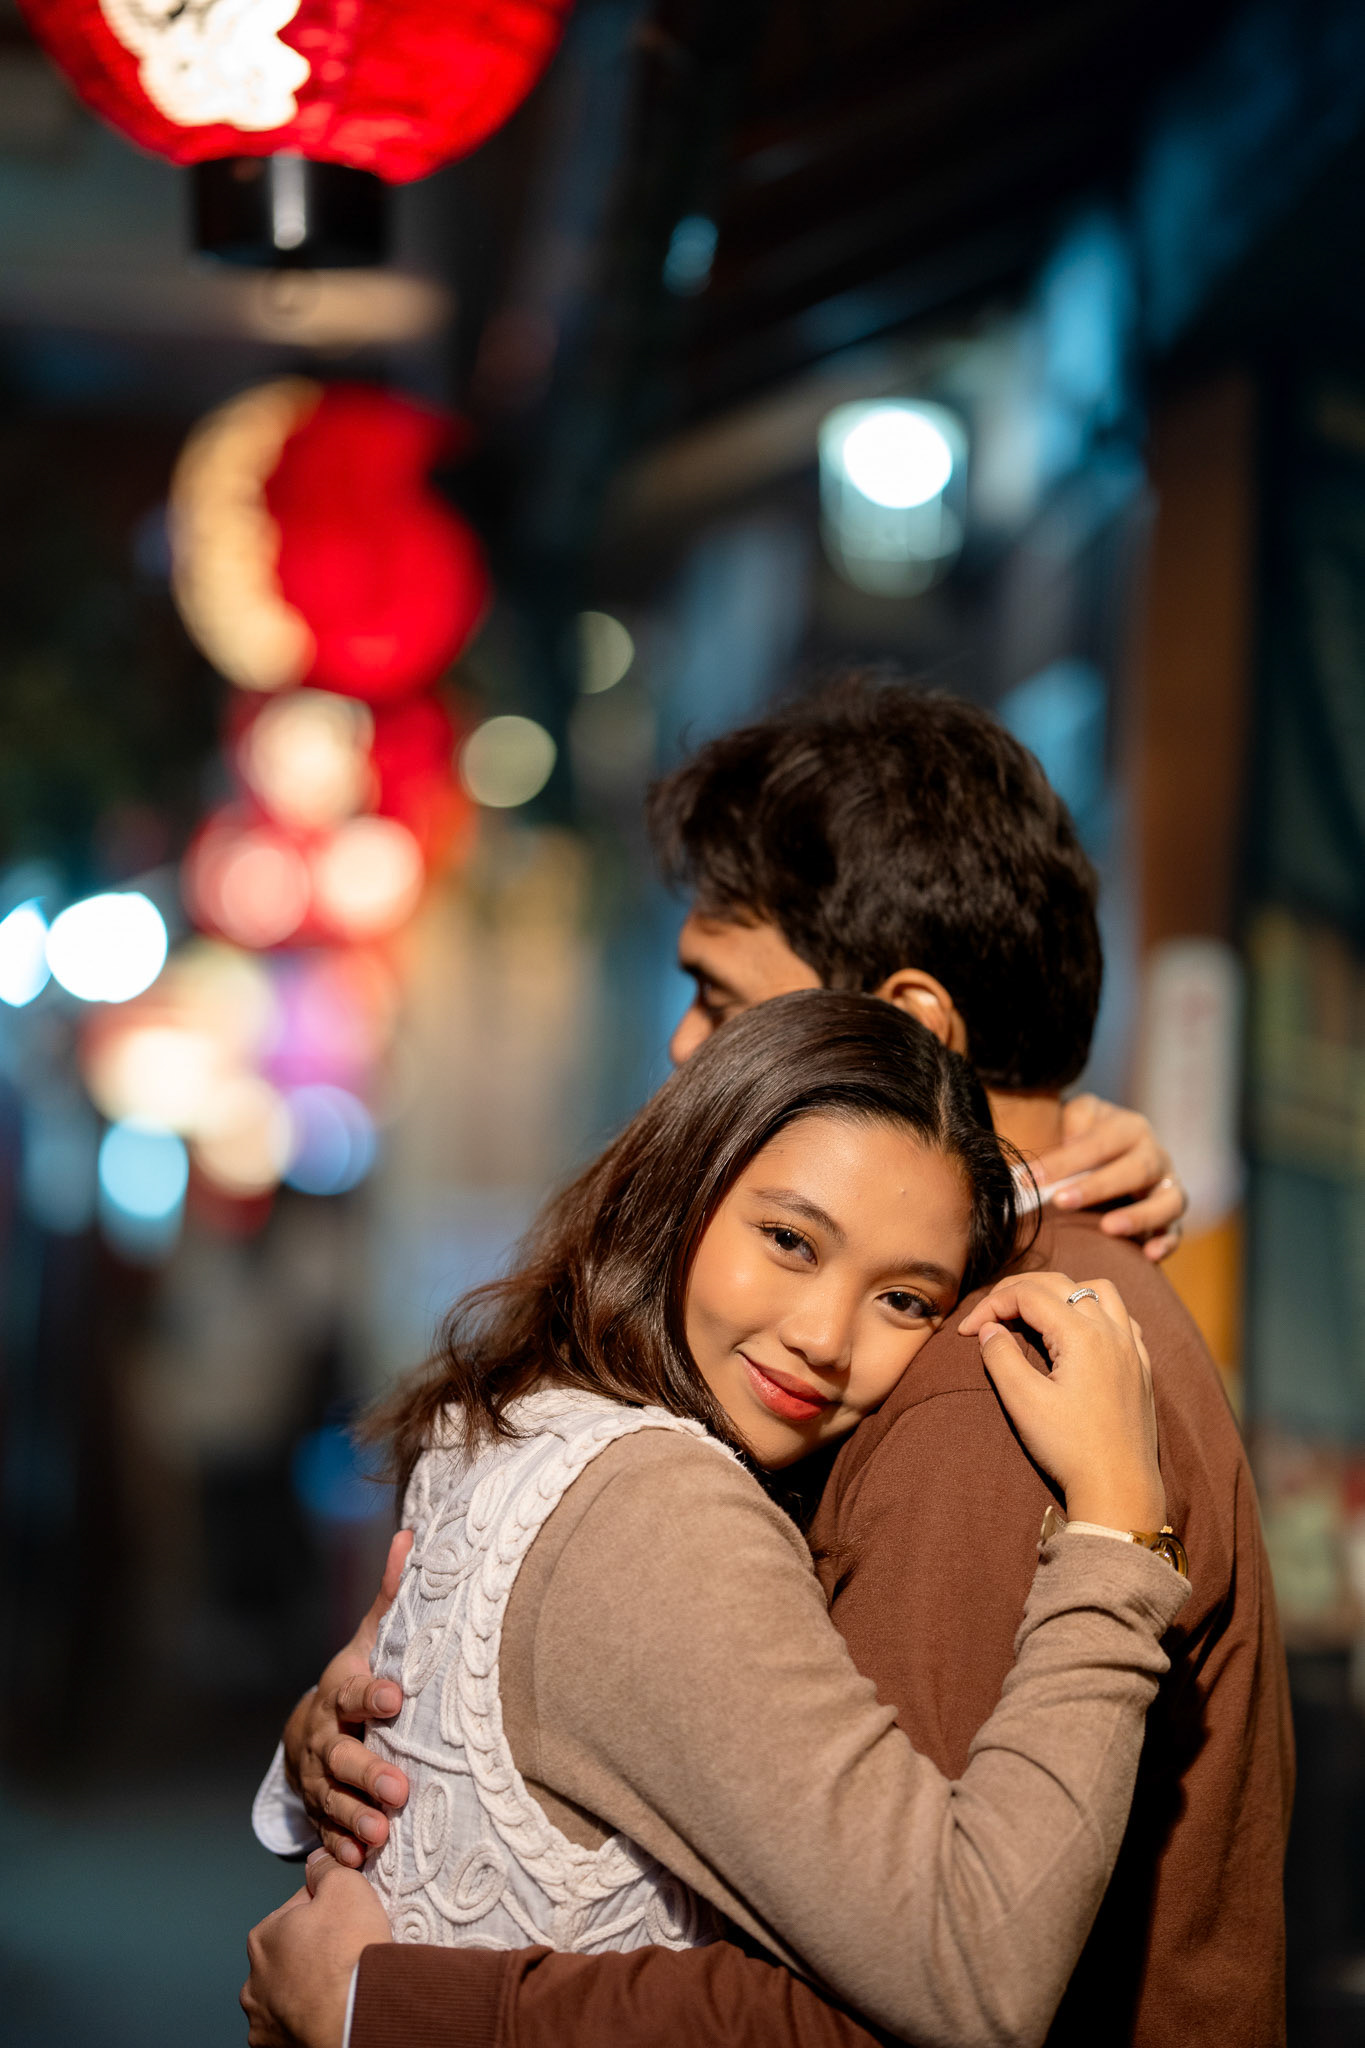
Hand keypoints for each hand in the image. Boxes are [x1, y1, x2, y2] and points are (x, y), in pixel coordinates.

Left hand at [241, 1851, 391, 2047]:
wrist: (357, 2017)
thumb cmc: (349, 1953)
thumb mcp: (345, 1885)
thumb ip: (326, 1868)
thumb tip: (317, 1860)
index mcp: (264, 1936)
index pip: (298, 1910)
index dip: (328, 1910)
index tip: (348, 1921)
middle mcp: (254, 1979)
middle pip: (291, 1954)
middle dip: (314, 1952)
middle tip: (347, 1956)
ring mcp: (262, 2018)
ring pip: (288, 1994)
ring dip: (307, 1990)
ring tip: (339, 1989)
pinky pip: (292, 2026)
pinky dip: (307, 2020)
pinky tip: (328, 2014)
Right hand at [284, 1529, 413, 1866]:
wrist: (311, 1728)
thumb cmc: (357, 1678)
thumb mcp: (370, 1637)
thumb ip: (392, 1596)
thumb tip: (410, 1535)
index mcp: (341, 1691)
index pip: (352, 1690)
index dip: (371, 1694)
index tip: (394, 1697)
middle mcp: (327, 1736)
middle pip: (340, 1755)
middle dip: (366, 1772)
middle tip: (397, 1787)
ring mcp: (320, 1778)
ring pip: (332, 1799)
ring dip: (355, 1817)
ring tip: (382, 1835)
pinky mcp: (323, 1810)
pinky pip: (327, 1831)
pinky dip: (340, 1847)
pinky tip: (358, 1861)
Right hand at [959, 1271, 1163, 1531]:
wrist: (1118, 1487)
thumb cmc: (1070, 1447)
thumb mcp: (1023, 1402)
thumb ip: (1001, 1356)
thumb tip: (990, 1329)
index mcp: (1081, 1335)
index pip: (1027, 1295)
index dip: (990, 1305)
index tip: (966, 1332)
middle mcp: (1110, 1331)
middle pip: (1059, 1284)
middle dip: (1018, 1291)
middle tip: (989, 1314)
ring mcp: (1131, 1347)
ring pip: (1098, 1290)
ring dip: (1062, 1292)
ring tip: (1036, 1312)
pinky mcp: (1141, 1366)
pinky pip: (1122, 1316)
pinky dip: (1095, 1310)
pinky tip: (1080, 1331)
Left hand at [1034, 1095, 1186, 1261]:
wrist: (1113, 1154)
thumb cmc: (1088, 1136)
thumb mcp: (1080, 1115)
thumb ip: (1075, 1119)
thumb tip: (1067, 1142)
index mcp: (1130, 1128)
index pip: (1100, 1142)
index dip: (1066, 1160)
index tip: (1033, 1178)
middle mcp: (1156, 1156)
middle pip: (1136, 1170)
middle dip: (1097, 1187)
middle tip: (1060, 1201)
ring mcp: (1167, 1188)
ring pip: (1168, 1201)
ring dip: (1139, 1216)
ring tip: (1107, 1228)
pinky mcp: (1169, 1217)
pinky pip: (1175, 1232)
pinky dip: (1165, 1243)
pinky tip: (1147, 1255)